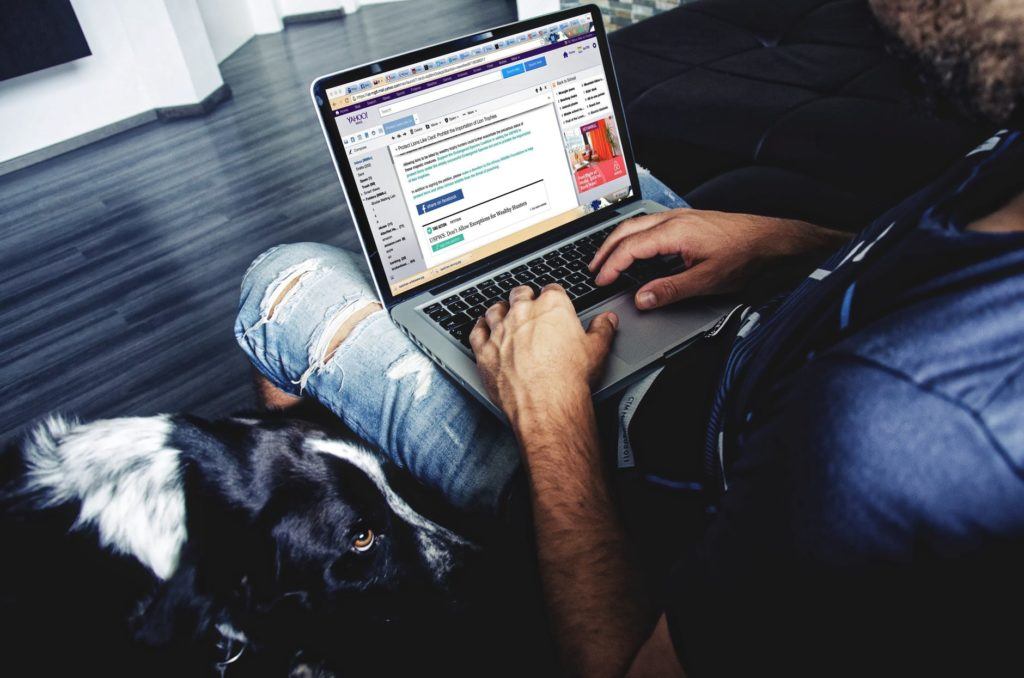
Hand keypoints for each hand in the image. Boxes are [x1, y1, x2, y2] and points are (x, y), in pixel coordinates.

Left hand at [470, 284, 616, 426]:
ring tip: (503, 311)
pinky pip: (476, 332)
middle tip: (528, 303)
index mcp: (552, 307)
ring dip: (499, 309)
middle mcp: (523, 314)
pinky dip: (479, 328)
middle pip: (520, 294)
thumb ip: (602, 330)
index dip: (553, 295)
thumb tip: (607, 320)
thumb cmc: (570, 378)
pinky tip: (481, 327)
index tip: (553, 300)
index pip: (551, 290)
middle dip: (524, 297)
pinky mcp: (485, 350)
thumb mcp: (597, 350)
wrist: (546, 404)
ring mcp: (501, 331)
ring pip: (495, 310)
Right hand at [589, 208, 847, 309]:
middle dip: (605, 250)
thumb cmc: (744, 255)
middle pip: (626, 230)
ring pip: (636, 224)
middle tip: (593, 270)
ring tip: (607, 259)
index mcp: (673, 232)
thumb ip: (670, 290)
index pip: (630, 248)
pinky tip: (636, 249)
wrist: (769, 238)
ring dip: (618, 241)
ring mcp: (680, 217)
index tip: (601, 281)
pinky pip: (649, 224)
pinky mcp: (687, 220)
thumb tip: (642, 299)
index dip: (611, 266)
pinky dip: (633, 237)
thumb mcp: (706, 280)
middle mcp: (673, 220)